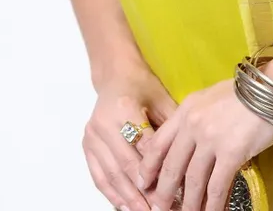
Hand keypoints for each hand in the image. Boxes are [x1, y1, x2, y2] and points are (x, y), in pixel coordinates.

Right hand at [82, 57, 176, 210]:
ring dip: (127, 198)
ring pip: (110, 174)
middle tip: (159, 209)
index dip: (159, 171)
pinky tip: (124, 206)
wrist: (115, 74)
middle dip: (143, 192)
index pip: (144, 147)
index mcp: (125, 107)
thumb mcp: (162, 99)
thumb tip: (186, 162)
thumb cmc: (141, 85)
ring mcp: (92, 135)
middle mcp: (104, 122)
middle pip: (126, 164)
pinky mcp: (87, 144)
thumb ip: (171, 129)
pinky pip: (98, 175)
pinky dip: (111, 193)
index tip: (173, 191)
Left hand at [137, 41, 272, 210]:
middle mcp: (193, 124)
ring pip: (192, 181)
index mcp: (186, 109)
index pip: (158, 142)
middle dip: (163, 192)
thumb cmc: (247, 91)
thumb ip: (196, 117)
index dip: (148, 166)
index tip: (142, 181)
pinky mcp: (231, 153)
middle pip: (171, 166)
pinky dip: (212, 205)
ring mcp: (211, 139)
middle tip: (158, 208)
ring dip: (188, 204)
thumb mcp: (212, 97)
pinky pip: (217, 186)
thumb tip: (189, 142)